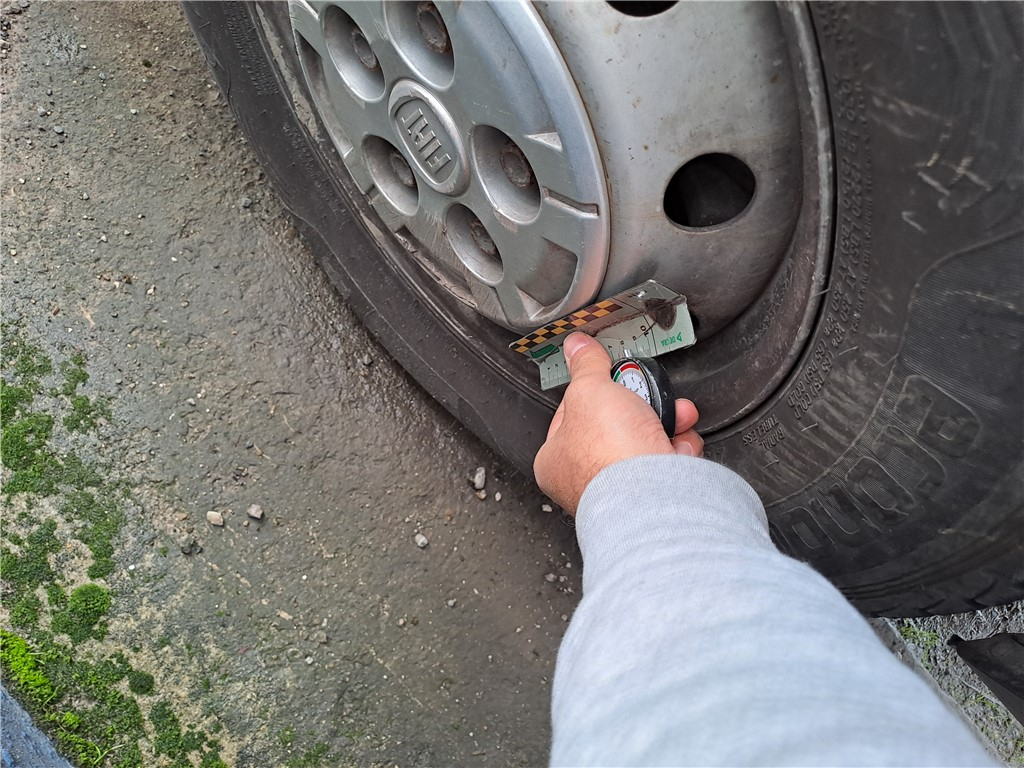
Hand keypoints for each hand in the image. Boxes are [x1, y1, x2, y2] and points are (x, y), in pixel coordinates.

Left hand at [534, 333, 702, 514]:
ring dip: (665, 421)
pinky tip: (678, 444)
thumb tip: (577, 347)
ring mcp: (623, 489)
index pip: (572, 413)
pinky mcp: (655, 495)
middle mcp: (586, 480)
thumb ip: (586, 365)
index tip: (608, 376)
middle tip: (644, 392)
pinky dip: (679, 447)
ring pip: (646, 440)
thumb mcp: (590, 390)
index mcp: (555, 461)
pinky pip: (669, 460)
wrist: (652, 495)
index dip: (593, 390)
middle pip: (616, 424)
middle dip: (640, 403)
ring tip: (673, 414)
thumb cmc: (608, 456)